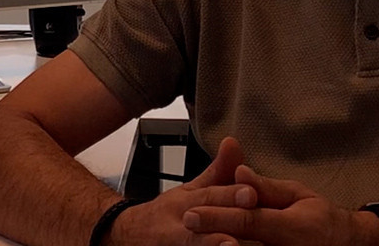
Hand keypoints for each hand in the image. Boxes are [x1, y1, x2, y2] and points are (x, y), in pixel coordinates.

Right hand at [107, 136, 258, 245]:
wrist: (127, 235)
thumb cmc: (166, 214)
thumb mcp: (189, 190)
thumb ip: (217, 172)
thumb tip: (234, 142)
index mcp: (187, 201)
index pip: (211, 195)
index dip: (230, 195)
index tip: (251, 193)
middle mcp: (180, 223)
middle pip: (203, 220)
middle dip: (225, 220)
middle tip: (249, 219)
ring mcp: (174, 244)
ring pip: (193, 243)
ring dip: (211, 244)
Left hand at [181, 166, 358, 245]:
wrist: (345, 245)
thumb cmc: (322, 219)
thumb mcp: (299, 195)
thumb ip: (266, 187)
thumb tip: (240, 175)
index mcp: (290, 228)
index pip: (247, 221)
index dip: (217, 218)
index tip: (190, 214)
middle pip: (239, 242)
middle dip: (210, 234)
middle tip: (184, 226)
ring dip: (218, 245)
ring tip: (193, 239)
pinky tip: (218, 243)